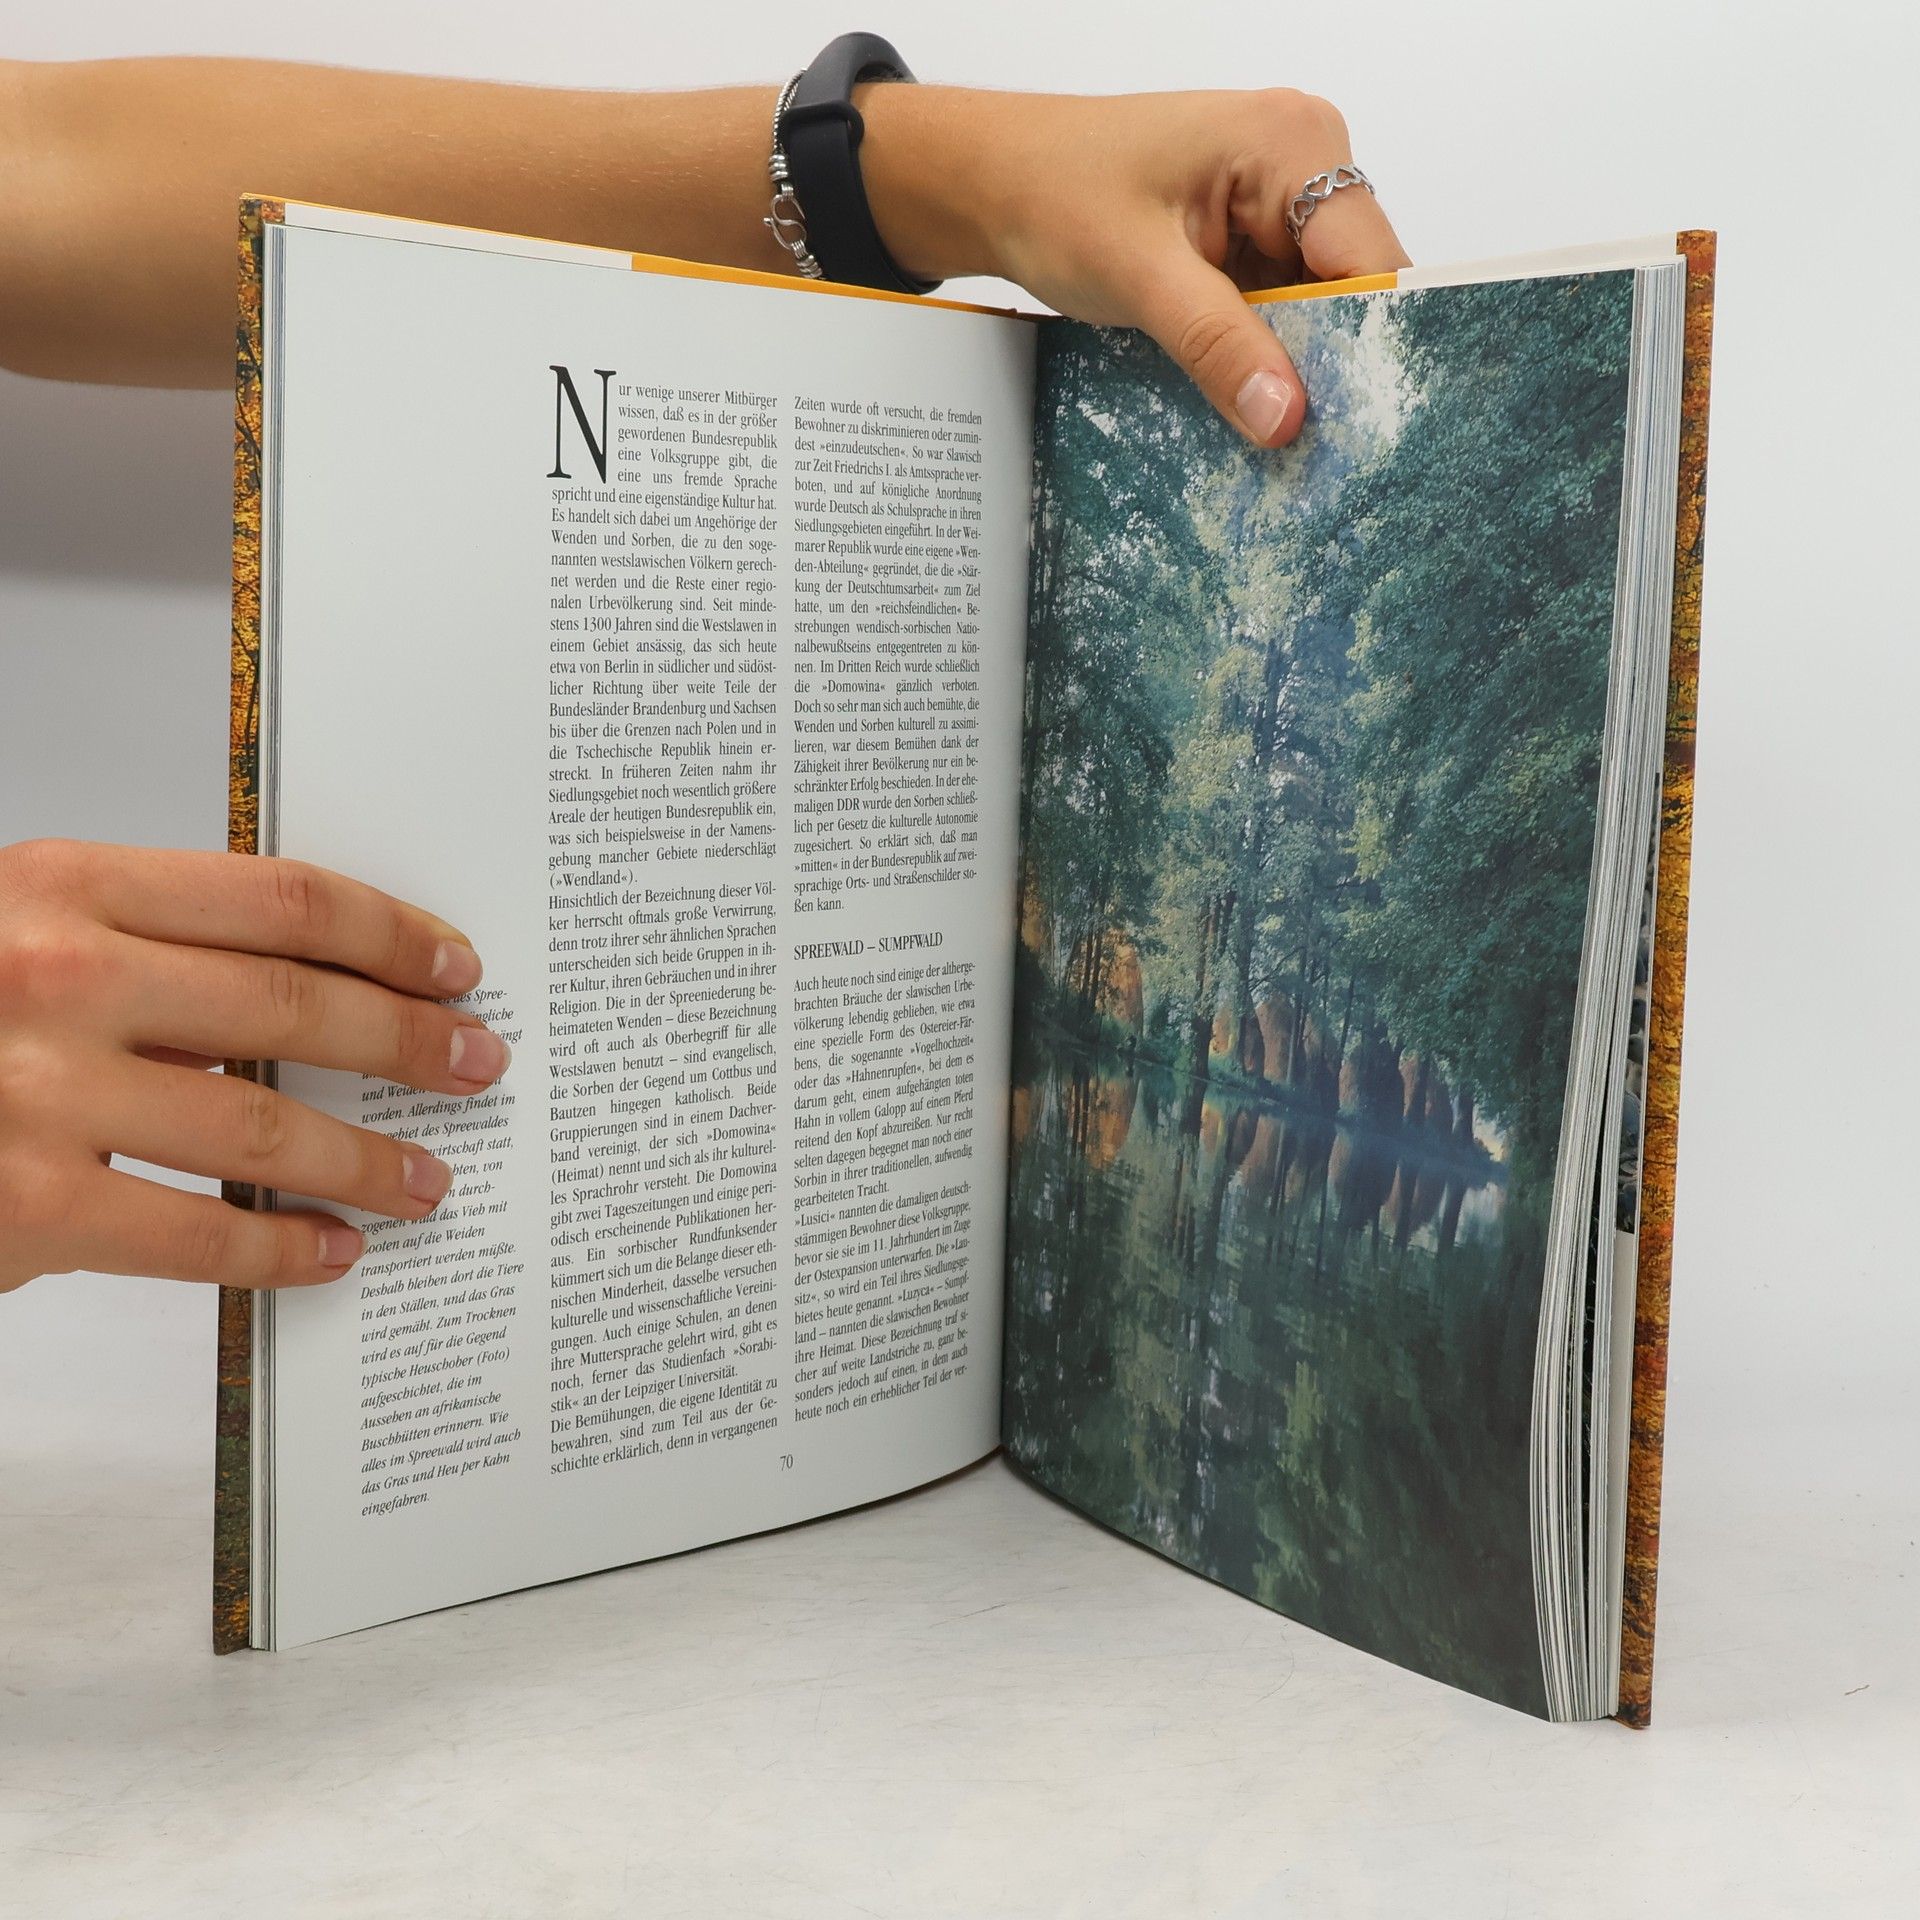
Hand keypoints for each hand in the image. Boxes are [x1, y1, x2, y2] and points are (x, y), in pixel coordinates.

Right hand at [0, 839, 510, 1293]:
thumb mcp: (21, 934)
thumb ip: (147, 944)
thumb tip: (318, 985)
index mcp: (64, 885)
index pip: (281, 900)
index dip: (390, 935)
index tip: (455, 967)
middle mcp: (59, 976)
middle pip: (297, 1004)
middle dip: (410, 1043)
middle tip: (478, 1067)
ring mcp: (39, 1094)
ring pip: (264, 1125)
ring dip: (368, 1160)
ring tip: (428, 1181)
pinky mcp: (28, 1208)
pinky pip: (198, 1232)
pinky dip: (283, 1247)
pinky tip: (331, 1252)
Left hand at [862, 85, 1411, 447]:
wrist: (993, 183)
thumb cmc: (1053, 193)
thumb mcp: (1137, 276)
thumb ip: (1217, 344)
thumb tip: (1286, 417)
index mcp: (1294, 142)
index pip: (1371, 262)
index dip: (1374, 346)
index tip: (1362, 429)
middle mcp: (1304, 164)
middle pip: (1353, 291)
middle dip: (1332, 367)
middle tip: (1320, 457)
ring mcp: (1278, 206)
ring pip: (1318, 312)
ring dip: (1294, 372)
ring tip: (1280, 442)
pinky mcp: (1250, 243)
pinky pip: (1278, 315)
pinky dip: (1262, 360)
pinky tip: (1248, 406)